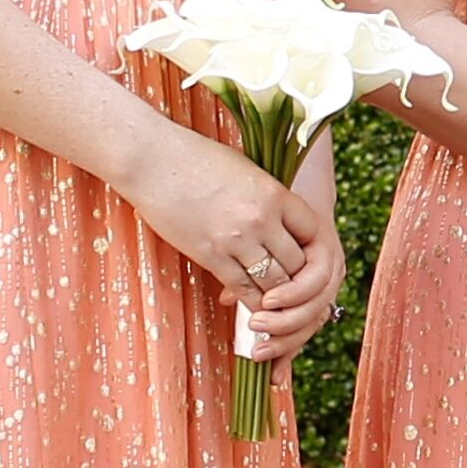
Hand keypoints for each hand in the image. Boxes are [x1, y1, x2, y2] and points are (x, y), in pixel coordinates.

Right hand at [135, 140, 345, 362]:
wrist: (153, 159)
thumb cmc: (198, 160)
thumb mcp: (247, 172)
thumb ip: (270, 199)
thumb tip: (286, 226)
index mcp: (275, 194)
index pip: (314, 233)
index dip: (313, 251)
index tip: (306, 260)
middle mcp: (261, 218)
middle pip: (298, 264)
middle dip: (298, 280)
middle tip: (295, 291)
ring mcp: (236, 239)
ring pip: (275, 283)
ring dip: (277, 296)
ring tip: (277, 305)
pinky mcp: (210, 255)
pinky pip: (243, 289)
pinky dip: (253, 302)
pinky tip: (254, 308)